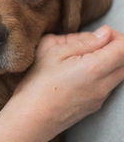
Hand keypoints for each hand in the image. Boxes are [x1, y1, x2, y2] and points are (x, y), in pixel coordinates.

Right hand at [0, 26, 123, 141]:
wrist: (33, 115)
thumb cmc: (39, 82)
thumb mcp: (54, 51)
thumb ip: (83, 41)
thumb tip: (104, 33)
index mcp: (94, 68)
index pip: (123, 48)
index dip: (116, 35)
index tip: (102, 32)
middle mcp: (103, 84)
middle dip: (114, 47)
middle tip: (93, 42)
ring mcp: (101, 97)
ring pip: (118, 72)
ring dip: (108, 60)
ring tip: (82, 56)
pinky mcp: (95, 104)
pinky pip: (108, 83)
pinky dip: (101, 72)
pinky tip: (79, 71)